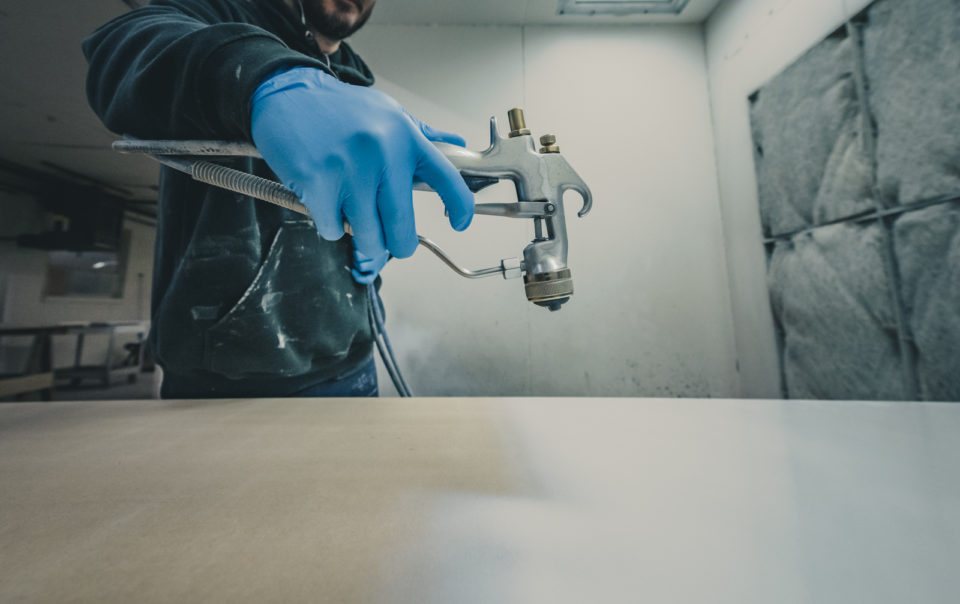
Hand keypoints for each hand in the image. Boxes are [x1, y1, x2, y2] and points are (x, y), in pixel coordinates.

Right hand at [250, 67, 473, 282]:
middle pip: (402, 228)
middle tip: (390, 240)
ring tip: (353, 215)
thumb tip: (457, 144)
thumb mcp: (388, 113)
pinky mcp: (316, 183)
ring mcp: (349, 170)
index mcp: (405, 137)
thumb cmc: (340, 110)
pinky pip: (333, 230)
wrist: (287, 94)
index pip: (447, 179)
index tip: (460, 223)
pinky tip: (325, 201)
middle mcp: (382, 153)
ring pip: (368, 238)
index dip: (461, 207)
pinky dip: (330, 225)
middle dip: (398, 244)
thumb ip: (422, 136)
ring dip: (363, 238)